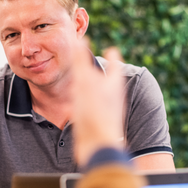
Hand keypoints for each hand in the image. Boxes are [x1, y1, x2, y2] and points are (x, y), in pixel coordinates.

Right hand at [71, 40, 124, 164]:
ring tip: (80, 86)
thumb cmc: (94, 113)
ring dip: (88, 90)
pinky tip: (72, 110)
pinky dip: (81, 106)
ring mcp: (105, 112)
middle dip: (99, 72)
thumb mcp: (85, 82)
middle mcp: (112, 98)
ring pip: (97, 96)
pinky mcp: (97, 125)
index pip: (115, 65)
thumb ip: (81, 62)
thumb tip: (81, 40)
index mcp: (113, 85)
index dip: (112, 55)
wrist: (97, 147)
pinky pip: (88, 111)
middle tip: (94, 65)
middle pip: (107, 80)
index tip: (111, 49)